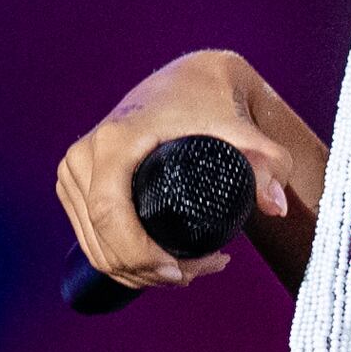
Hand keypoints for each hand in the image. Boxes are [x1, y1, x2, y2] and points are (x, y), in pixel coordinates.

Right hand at [57, 50, 326, 294]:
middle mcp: (84, 156)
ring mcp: (74, 172)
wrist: (188, 78)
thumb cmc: (213, 100)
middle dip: (149, 272)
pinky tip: (160, 264)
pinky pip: (90, 239)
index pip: (109, 216)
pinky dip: (120, 262)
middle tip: (200, 272)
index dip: (140, 256)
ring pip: (96, 248)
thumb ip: (269, 161)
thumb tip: (276, 208)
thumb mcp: (243, 128)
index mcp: (113, 142)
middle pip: (103, 240)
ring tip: (191, 269)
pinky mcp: (74, 183)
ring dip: (138, 274)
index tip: (180, 271)